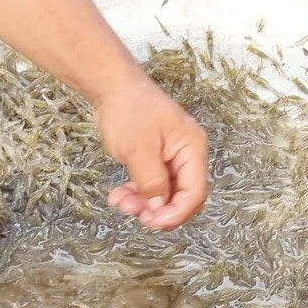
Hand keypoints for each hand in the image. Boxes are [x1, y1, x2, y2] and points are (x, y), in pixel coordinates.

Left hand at [91, 70, 209, 229]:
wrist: (112, 86)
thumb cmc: (129, 109)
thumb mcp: (139, 149)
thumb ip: (151, 181)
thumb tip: (159, 207)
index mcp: (192, 149)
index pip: (194, 192)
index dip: (175, 213)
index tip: (151, 221)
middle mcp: (187, 154)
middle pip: (181, 195)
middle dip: (157, 209)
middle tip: (132, 213)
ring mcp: (171, 156)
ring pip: (164, 192)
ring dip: (143, 202)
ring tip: (119, 201)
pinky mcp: (156, 157)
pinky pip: (152, 183)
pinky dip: (137, 192)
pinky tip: (119, 195)